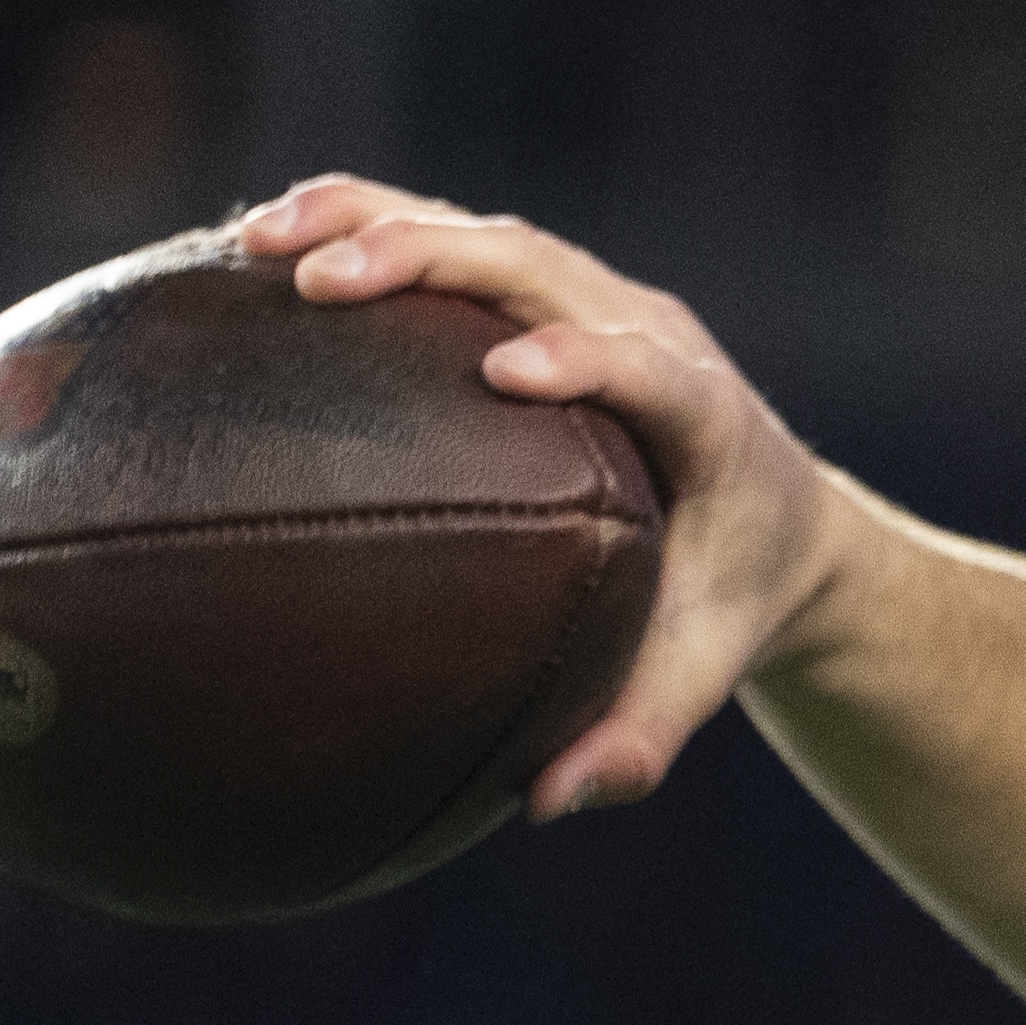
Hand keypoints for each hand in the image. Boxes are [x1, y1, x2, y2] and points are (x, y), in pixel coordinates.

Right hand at [236, 176, 869, 822]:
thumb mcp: (697, 676)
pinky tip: (246, 250)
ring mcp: (598, 300)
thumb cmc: (728, 604)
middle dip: (436, 259)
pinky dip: (360, 228)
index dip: (589, 358)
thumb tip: (548, 802)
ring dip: (376, 222)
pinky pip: (451, 243)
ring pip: (488, 236)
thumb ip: (637, 743)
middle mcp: (653, 336)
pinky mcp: (548, 292)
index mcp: (705, 422)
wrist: (779, 521)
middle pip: (544, 268)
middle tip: (320, 281)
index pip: (652, 371)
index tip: (512, 370)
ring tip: (254, 241)